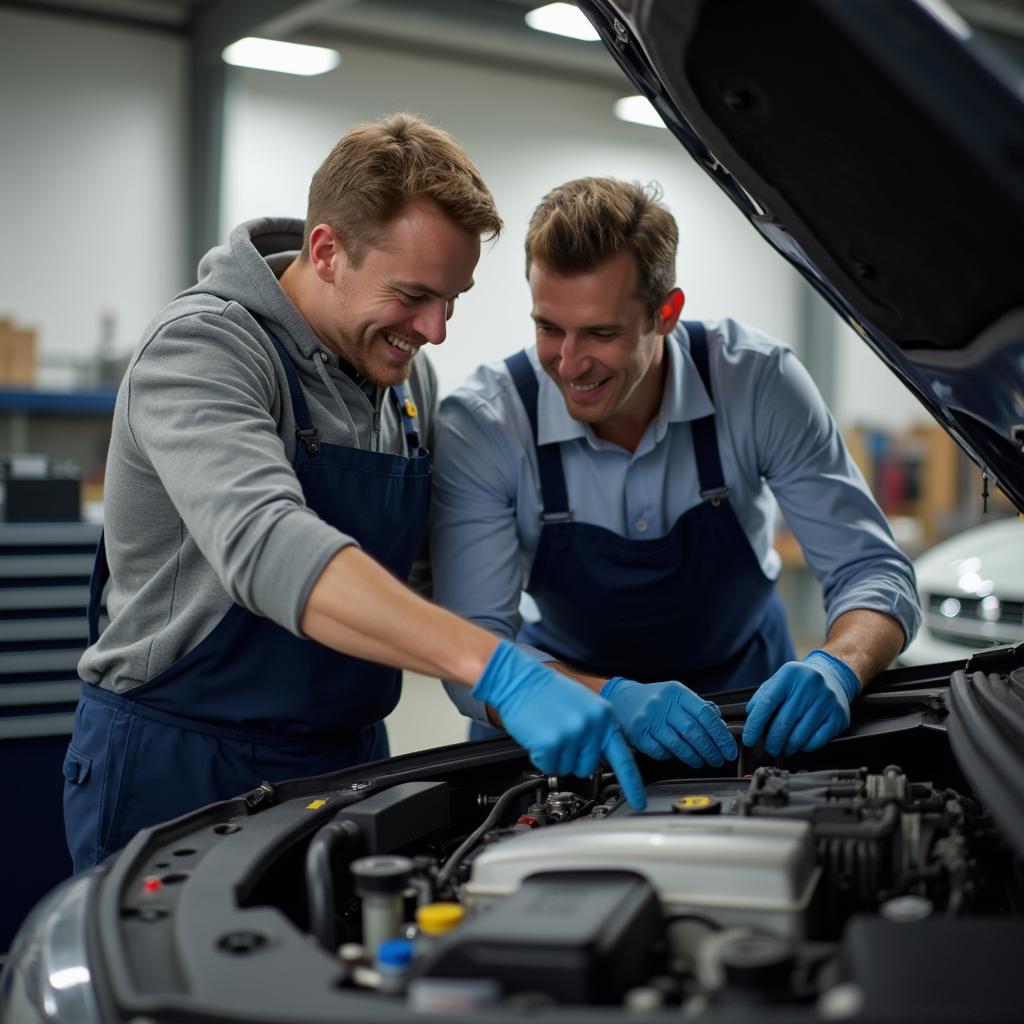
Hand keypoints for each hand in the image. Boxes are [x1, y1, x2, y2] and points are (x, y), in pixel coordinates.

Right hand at [473, 642, 646, 807]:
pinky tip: (538, 737)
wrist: (520, 679)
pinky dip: (541, 757)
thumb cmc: (549, 692)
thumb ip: (598, 730)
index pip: (624, 758)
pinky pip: (549, 767)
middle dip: (573, 759)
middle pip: (588, 768)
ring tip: (549, 731)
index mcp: (604, 716)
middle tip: (561, 735)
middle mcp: (592, 725)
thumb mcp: (585, 705)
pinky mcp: (551, 743)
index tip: (638, 802)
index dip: (632, 784)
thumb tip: (604, 757)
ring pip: (567, 769)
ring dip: (556, 757)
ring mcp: (572, 734)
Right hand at [601, 677, 736, 767]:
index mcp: (677, 692)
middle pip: (693, 732)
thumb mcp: (677, 696)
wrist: (622, 699)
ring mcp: (649, 719)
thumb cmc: (655, 700)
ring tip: (701, 762)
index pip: (705, 715)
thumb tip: (720, 726)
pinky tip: (678, 757)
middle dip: (710, 750)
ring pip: (678, 744)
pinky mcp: (637, 733)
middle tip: (718, 760)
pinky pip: (660, 751)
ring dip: (694, 758)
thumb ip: (699, 708)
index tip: (729, 750)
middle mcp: (662, 703)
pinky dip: (671, 757)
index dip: (721, 735)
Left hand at [742, 650, 860, 756]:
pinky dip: (805, 747)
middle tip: (769, 749)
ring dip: (788, 748)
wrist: (834, 676)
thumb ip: (763, 696)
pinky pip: (817, 740)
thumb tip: (751, 718)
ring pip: (800, 735)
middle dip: (773, 742)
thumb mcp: (779, 681)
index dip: (755, 724)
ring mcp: (827, 701)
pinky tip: (800, 746)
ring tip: (783, 749)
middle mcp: (810, 685)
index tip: (748, 740)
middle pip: (784, 723)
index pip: (767, 703)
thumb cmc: (799, 683)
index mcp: (790, 674)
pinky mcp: (839, 716)